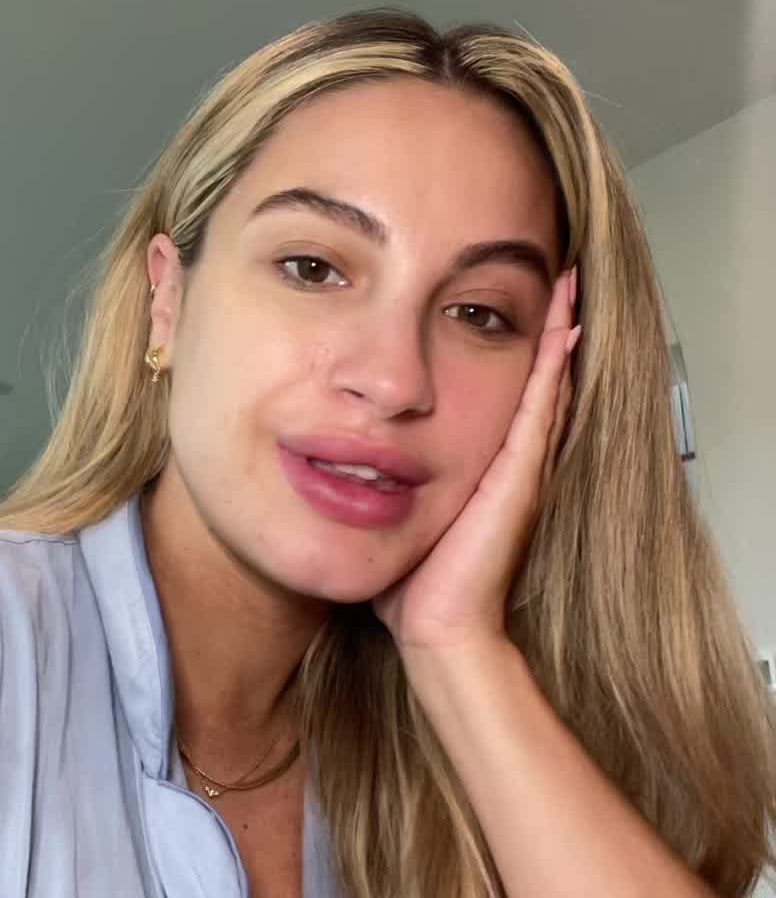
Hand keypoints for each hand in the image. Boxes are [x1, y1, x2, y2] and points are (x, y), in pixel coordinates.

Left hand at [371, 267, 580, 658]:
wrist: (435, 630)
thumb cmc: (406, 583)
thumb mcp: (384, 508)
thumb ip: (369, 477)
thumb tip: (329, 450)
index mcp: (475, 460)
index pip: (493, 383)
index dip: (501, 337)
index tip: (500, 288)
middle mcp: (505, 457)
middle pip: (527, 373)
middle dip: (538, 321)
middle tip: (555, 267)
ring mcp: (519, 465)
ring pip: (543, 380)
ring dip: (555, 329)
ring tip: (568, 278)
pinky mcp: (520, 476)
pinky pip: (541, 406)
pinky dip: (554, 365)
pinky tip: (564, 326)